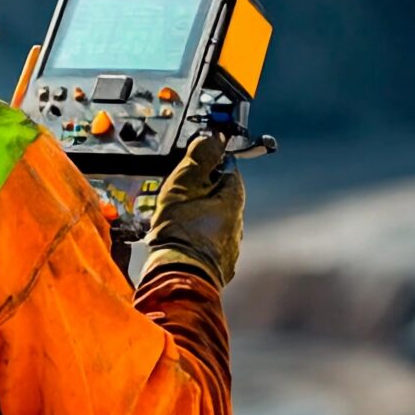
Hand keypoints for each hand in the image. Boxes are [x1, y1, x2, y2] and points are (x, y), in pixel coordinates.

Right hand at [140, 134, 244, 287]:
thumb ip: (199, 159)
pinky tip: (182, 242)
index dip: (207, 166)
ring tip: (176, 222)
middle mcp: (239, 222)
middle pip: (221, 197)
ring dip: (200, 218)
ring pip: (215, 222)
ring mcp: (232, 246)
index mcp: (234, 198)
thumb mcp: (183, 185)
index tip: (189, 170)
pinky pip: (210, 244)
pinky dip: (198, 240)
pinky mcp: (222, 265)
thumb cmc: (180, 230)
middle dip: (202, 194)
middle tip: (177, 198)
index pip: (228, 169)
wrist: (179, 277)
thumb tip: (212, 138)